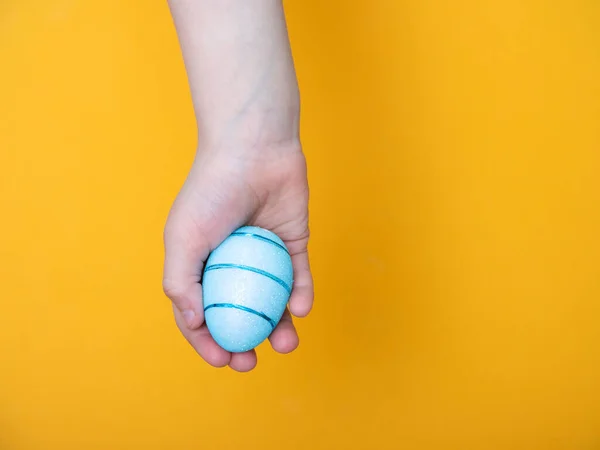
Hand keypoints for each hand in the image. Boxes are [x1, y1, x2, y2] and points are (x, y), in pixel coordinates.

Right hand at [162, 144, 312, 371]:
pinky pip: (298, 276)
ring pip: (271, 301)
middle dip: (243, 342)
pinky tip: (300, 308)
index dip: (207, 341)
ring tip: (285, 344)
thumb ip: (180, 282)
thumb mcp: (183, 238)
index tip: (222, 360)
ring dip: (278, 327)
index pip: (199, 312)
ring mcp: (263, 255)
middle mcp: (231, 263)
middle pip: (238, 312)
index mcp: (199, 264)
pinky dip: (301, 294)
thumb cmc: (212, 191)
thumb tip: (193, 324)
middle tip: (250, 361)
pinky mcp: (292, 243)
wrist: (254, 149)